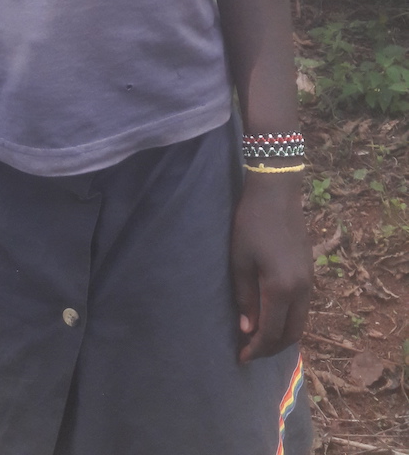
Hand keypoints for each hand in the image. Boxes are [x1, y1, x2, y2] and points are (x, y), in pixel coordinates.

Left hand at [231, 172, 311, 362]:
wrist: (277, 191)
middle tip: (249, 351)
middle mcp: (301, 290)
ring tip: (259, 337)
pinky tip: (273, 316)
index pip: (270, 332)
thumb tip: (248, 329)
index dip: (256, 349)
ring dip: (282, 335)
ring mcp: (309, 280)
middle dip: (271, 348)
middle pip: (291, 334)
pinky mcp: (310, 271)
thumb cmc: (251, 223)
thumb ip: (245, 297)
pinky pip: (303, 307)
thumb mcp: (240, 260)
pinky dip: (289, 320)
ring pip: (300, 322)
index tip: (240, 357)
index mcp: (281, 288)